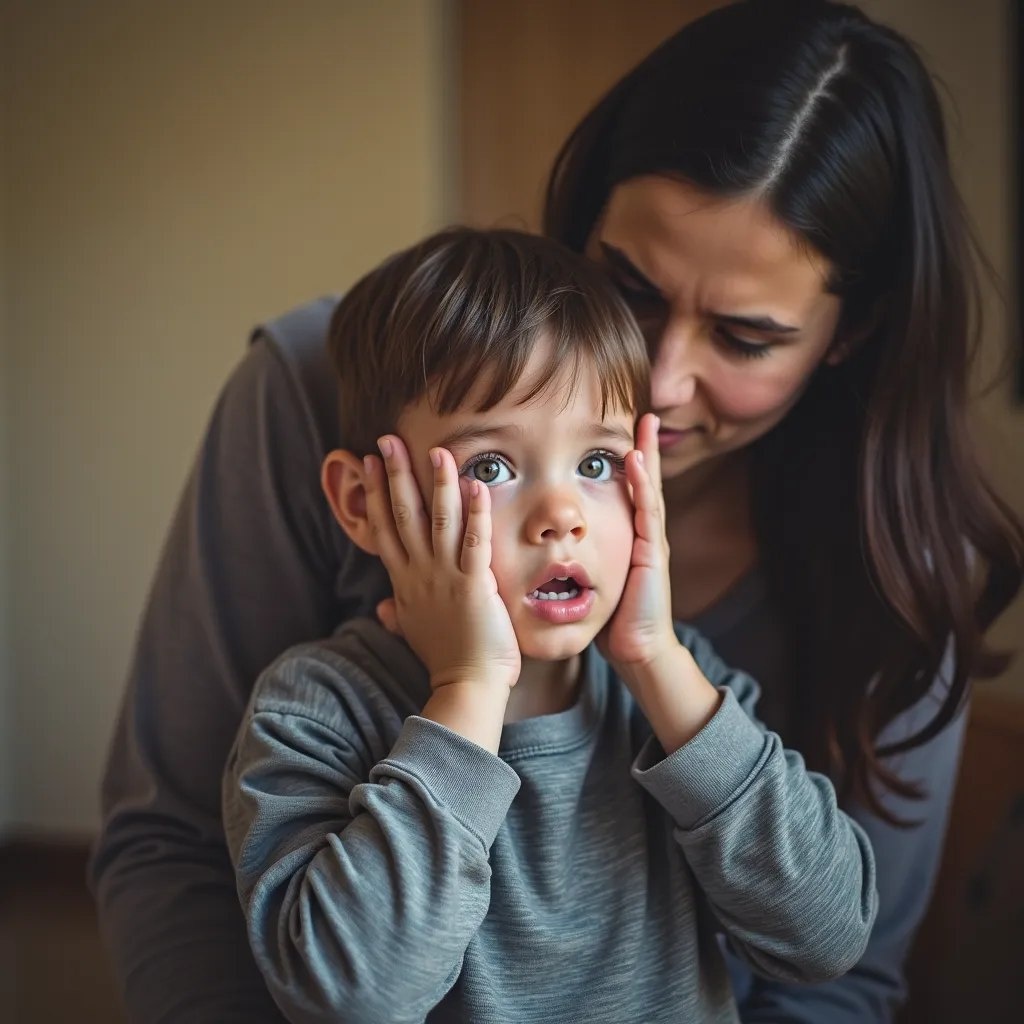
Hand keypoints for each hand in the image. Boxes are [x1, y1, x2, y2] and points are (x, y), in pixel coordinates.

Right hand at [364, 435, 520, 693]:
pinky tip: (477, 486)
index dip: (375, 493)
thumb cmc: (445, 660)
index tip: (366, 462)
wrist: (466, 687)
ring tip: (436, 451)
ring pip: (438, 521)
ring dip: (436, 484)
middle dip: (394, 475)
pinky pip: (474, 542)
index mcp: (405, 582)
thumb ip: (398, 613)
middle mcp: (420, 574)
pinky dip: (475, 513)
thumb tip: (384, 609)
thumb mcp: (413, 632)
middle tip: (386, 440)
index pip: (385, 528)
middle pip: (403, 516)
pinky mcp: (474, 585)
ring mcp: (446, 578)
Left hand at [597, 413, 678, 678]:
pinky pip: (648, 513)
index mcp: (628, 537)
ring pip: (650, 491)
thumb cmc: (612, 619)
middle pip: (645, 483)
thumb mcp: (593, 581)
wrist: (636, 649)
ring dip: (647, 457)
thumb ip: (581, 559)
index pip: (628, 491)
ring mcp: (651, 542)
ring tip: (645, 426)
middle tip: (646, 414)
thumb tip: (551, 547)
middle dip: (646, 448)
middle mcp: (644, 534)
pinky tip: (635, 462)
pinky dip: (642, 486)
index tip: (620, 432)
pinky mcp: (652, 554)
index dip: (626, 463)